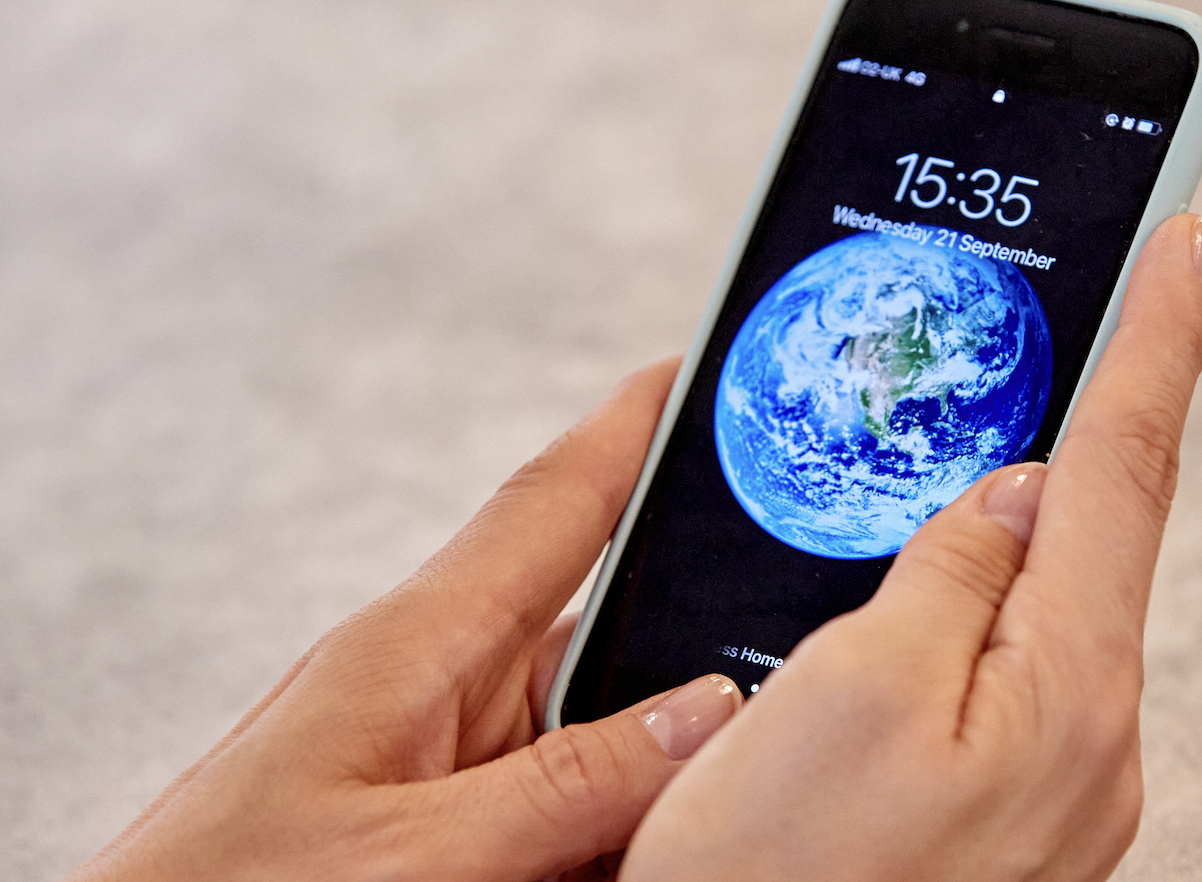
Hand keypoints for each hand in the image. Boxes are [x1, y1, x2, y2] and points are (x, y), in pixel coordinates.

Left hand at [69, 357, 740, 881]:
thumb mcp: (409, 856)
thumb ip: (558, 786)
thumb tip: (702, 716)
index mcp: (415, 645)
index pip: (549, 505)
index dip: (633, 428)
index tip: (703, 369)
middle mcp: (434, 682)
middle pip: (596, 622)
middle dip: (689, 621)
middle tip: (792, 617)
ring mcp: (435, 753)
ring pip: (588, 723)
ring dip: (654, 750)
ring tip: (731, 773)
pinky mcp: (434, 815)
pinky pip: (554, 791)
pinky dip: (611, 813)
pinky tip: (648, 841)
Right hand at [622, 213, 1201, 881]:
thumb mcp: (847, 694)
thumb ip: (948, 574)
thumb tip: (1014, 490)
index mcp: (1064, 689)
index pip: (1126, 467)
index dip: (1158, 338)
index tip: (1188, 239)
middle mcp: (1085, 739)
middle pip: (1104, 530)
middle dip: (1096, 411)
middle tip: (1099, 307)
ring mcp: (1048, 782)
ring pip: (1046, 600)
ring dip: (1024, 512)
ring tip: (982, 441)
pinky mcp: (996, 807)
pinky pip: (1006, 666)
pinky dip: (981, 599)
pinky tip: (933, 586)